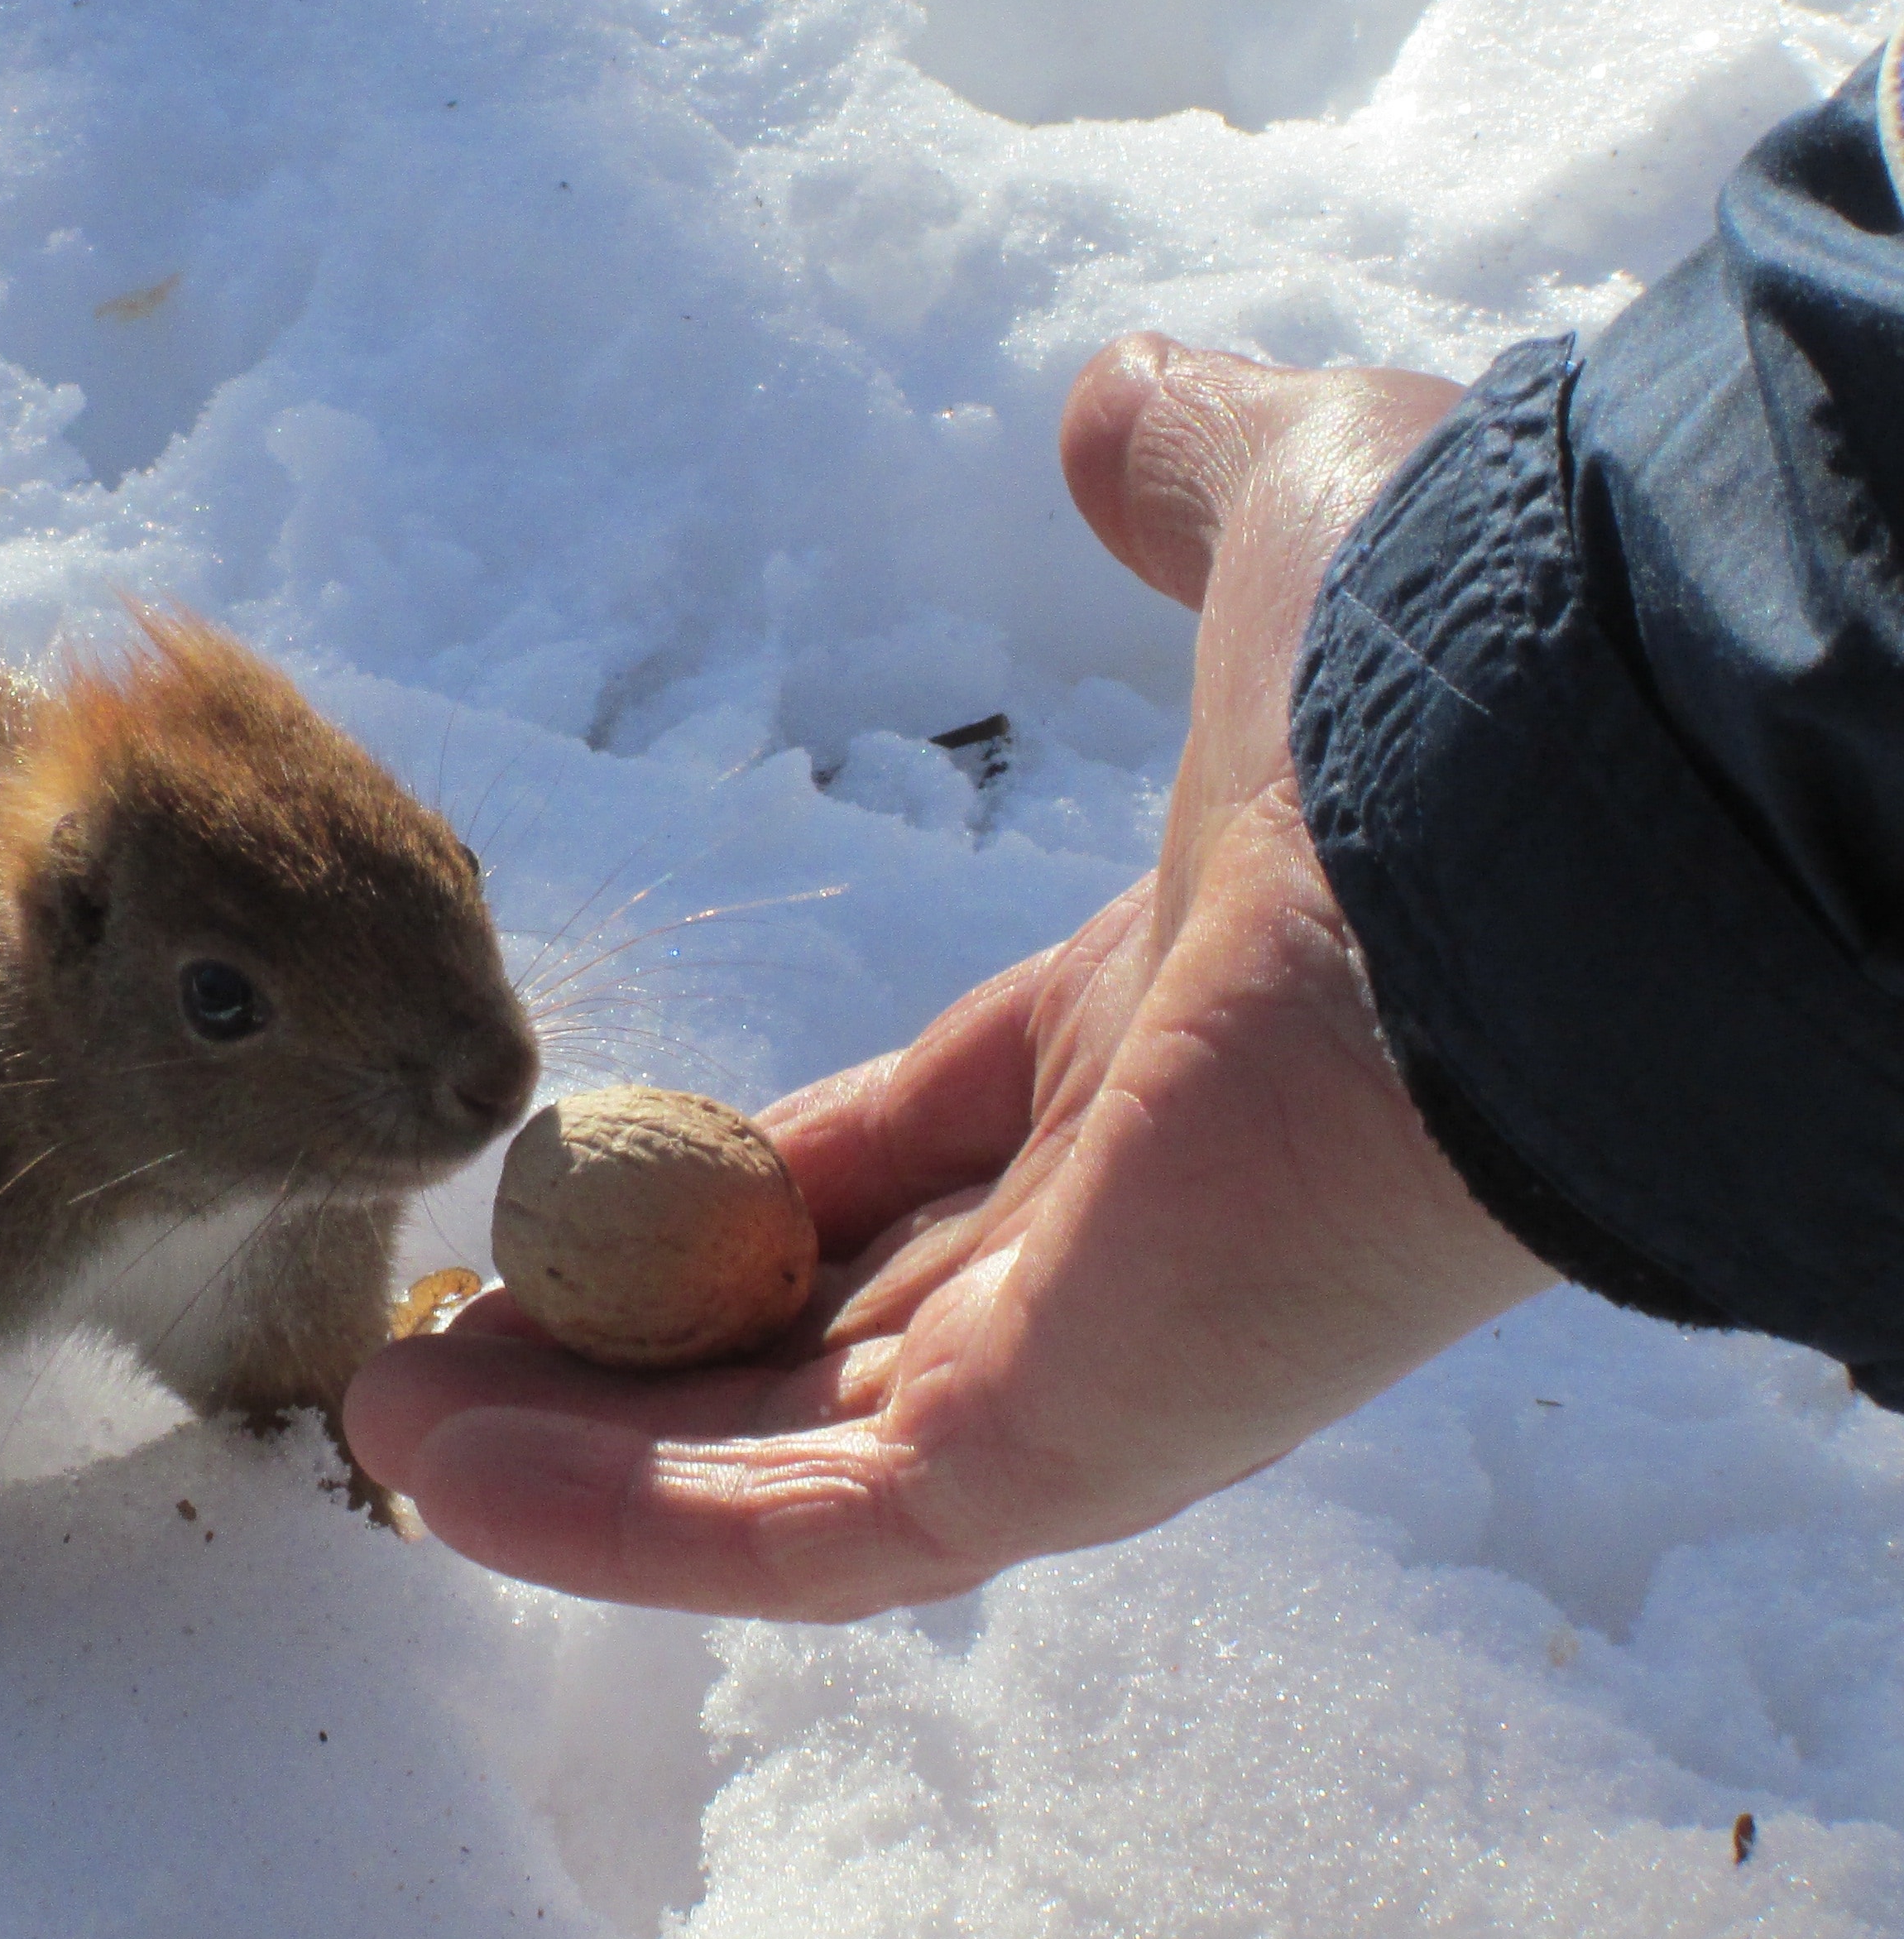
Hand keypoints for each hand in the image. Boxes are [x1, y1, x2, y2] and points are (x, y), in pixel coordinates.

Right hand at [344, 337, 1562, 1617]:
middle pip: (834, 1332)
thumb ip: (1176, 473)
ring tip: (381, 1432)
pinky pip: (819, 1530)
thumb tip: (1105, 408)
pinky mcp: (1078, 1447)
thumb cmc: (1438, 670)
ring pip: (799, 1455)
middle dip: (625, 1350)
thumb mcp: (1275, 519)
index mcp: (1160, 1045)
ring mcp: (1108, 1361)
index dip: (738, 1180)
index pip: (914, 1154)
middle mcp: (1134, 1229)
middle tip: (432, 1343)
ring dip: (584, 1460)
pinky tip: (444, 1480)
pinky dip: (629, 1522)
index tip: (576, 1178)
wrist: (1557, 818)